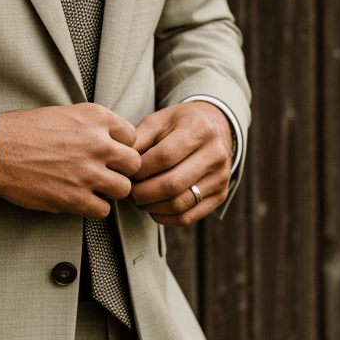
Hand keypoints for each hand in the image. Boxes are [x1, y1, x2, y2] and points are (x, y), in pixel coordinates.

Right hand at [0, 104, 140, 218]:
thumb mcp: (66, 114)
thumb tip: (115, 142)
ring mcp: (87, 172)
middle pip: (134, 164)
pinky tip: (81, 199)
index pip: (132, 136)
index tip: (109, 153)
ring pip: (123, 189)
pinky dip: (95, 207)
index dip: (121, 147)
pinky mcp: (74, 198)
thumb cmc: (25, 130)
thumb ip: (94, 126)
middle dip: (122, 170)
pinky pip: (104, 210)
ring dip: (111, 190)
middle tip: (106, 173)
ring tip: (94, 187)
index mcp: (96, 118)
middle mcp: (97, 143)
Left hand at [130, 102, 233, 225]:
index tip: (125, 174)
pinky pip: (187, 217)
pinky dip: (164, 218)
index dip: (140, 170)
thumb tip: (119, 165)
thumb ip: (138, 140)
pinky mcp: (220, 195)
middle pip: (172, 184)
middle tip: (126, 192)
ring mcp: (221, 177)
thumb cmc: (179, 125)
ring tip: (137, 199)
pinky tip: (153, 208)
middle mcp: (215, 154)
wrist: (216, 128)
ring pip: (179, 204)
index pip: (165, 157)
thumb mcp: (158, 122)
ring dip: (150, 207)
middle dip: (141, 193)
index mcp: (198, 130)